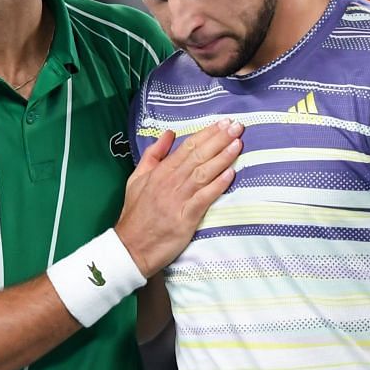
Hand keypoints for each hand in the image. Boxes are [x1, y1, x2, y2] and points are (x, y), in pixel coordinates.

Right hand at [113, 121, 241, 274]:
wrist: (131, 246)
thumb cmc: (136, 213)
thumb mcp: (137, 178)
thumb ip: (153, 155)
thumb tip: (169, 134)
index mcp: (160, 171)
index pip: (188, 147)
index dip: (207, 134)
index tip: (223, 123)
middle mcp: (170, 182)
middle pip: (198, 156)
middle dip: (220, 140)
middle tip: (237, 127)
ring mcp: (178, 199)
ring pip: (203, 173)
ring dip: (223, 158)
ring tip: (238, 144)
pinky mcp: (185, 218)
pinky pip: (204, 198)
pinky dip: (217, 185)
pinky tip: (231, 174)